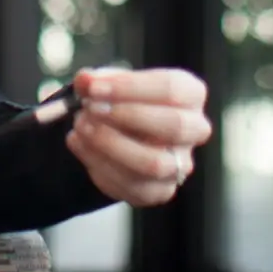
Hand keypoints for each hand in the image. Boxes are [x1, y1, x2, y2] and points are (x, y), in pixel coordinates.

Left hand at [65, 67, 211, 207]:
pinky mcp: (159, 191)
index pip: (170, 88)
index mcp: (190, 94)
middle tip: (91, 108)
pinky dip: (99, 165)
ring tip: (80, 127)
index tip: (93, 87)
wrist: (119, 132)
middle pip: (173, 125)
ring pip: (154, 163)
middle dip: (126, 115)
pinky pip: (133, 186)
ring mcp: (179, 165)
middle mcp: (194, 131)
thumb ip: (97, 80)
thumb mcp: (111, 82)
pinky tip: (79, 144)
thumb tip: (85, 80)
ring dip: (111, 144)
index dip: (129, 87)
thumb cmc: (122, 99)